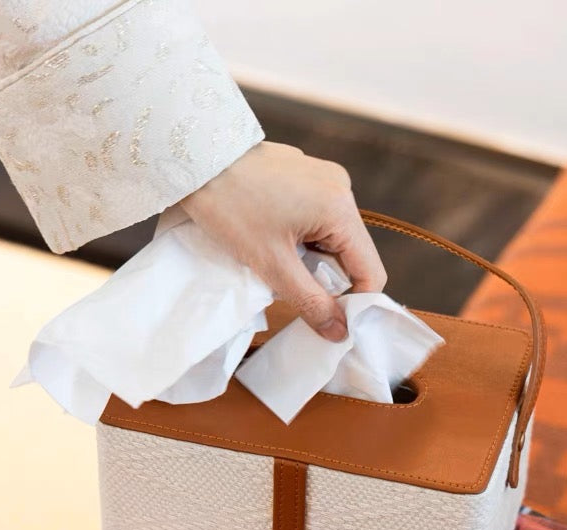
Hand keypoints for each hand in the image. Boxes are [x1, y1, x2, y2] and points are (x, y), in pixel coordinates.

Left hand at [181, 141, 386, 340]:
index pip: (371, 272)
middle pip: (352, 256)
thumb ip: (310, 302)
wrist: (196, 159)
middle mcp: (342, 188)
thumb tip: (339, 333)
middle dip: (325, 279)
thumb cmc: (230, 206)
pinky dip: (302, 239)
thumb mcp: (271, 264)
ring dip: (310, 260)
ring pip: (333, 240)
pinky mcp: (308, 176)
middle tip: (288, 285)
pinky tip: (272, 236)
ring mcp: (326, 179)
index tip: (327, 319)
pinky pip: (318, 220)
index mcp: (341, 208)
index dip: (353, 304)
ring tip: (274, 257)